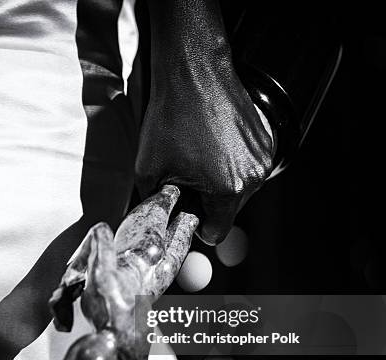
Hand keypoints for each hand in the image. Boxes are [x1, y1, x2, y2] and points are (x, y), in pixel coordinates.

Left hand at [136, 70, 272, 244]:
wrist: (193, 72)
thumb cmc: (170, 118)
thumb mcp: (148, 170)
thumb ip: (155, 203)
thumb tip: (157, 218)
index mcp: (228, 189)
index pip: (216, 232)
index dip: (196, 225)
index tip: (185, 213)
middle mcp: (252, 175)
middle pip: (227, 209)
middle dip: (206, 200)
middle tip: (185, 177)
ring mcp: (262, 155)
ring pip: (238, 187)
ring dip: (219, 181)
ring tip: (197, 155)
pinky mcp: (265, 138)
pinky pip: (246, 164)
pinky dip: (229, 161)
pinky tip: (211, 142)